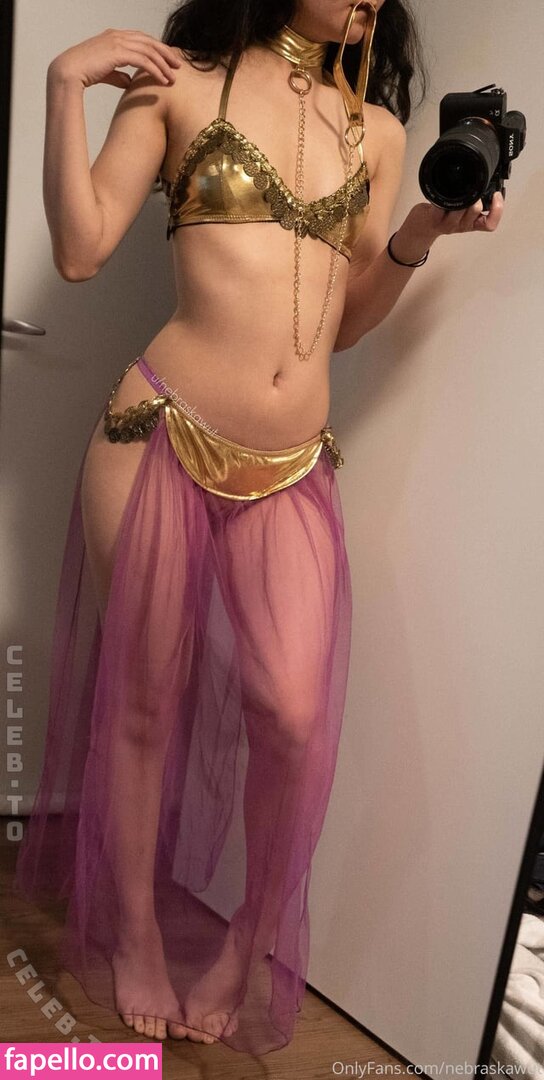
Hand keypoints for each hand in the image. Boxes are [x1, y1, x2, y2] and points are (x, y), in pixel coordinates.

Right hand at [47, 28, 181, 90]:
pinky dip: (156, 71)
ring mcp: (118, 42)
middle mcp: (118, 35)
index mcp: (115, 36)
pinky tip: (162, 80)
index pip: (142, 39)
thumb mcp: (106, 71)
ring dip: (164, 65)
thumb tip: (129, 80)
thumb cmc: (84, 72)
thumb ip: (118, 74)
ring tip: (172, 78)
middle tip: (178, 66)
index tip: (168, 60)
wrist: (69, 70)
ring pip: (149, 51)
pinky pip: (144, 61)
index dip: (157, 49)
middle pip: (150, 42)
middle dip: (166, 54)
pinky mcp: (118, 53)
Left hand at [407, 191, 504, 243]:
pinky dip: (443, 196)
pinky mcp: (434, 219)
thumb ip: (472, 200)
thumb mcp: (461, 211)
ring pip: (461, 209)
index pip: (490, 224)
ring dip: (462, 196)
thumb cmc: (441, 216)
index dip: (497, 210)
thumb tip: (484, 178)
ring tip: (459, 188)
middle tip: (474, 188)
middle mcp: (462, 225)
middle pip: (476, 211)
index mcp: (471, 223)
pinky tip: (443, 190)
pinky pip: (441, 207)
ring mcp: (448, 223)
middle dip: (477, 196)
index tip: (497, 195)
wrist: (420, 228)